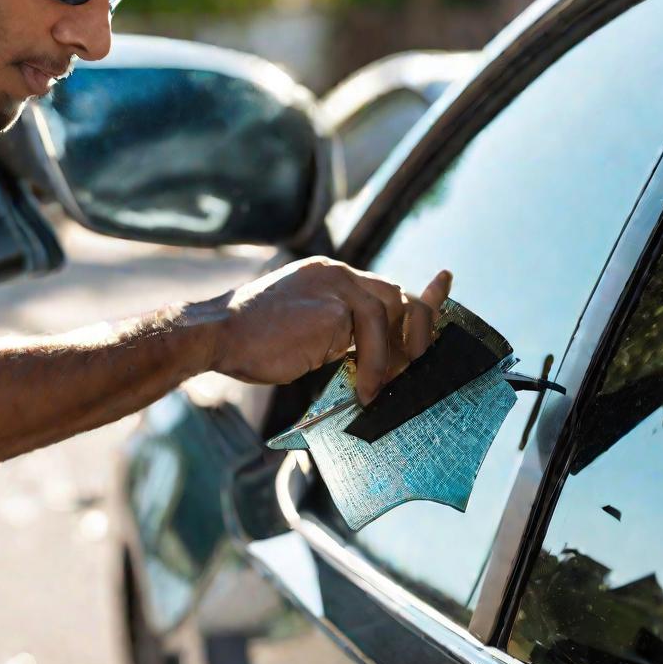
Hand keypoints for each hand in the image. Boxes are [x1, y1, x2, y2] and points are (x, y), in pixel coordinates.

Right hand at [209, 257, 451, 403]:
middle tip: (410, 371)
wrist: (218, 336)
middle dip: (414, 333)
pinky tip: (363, 391)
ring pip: (390, 314)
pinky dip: (376, 367)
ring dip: (393, 357)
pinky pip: (374, 336)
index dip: (419, 292)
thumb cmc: (251, 344)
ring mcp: (336, 285)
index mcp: (329, 277)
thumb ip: (338, 334)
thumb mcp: (305, 334)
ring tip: (376, 390)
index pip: (384, 286)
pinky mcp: (335, 304)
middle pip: (397, 295)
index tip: (444, 284)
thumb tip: (372, 361)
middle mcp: (337, 273)